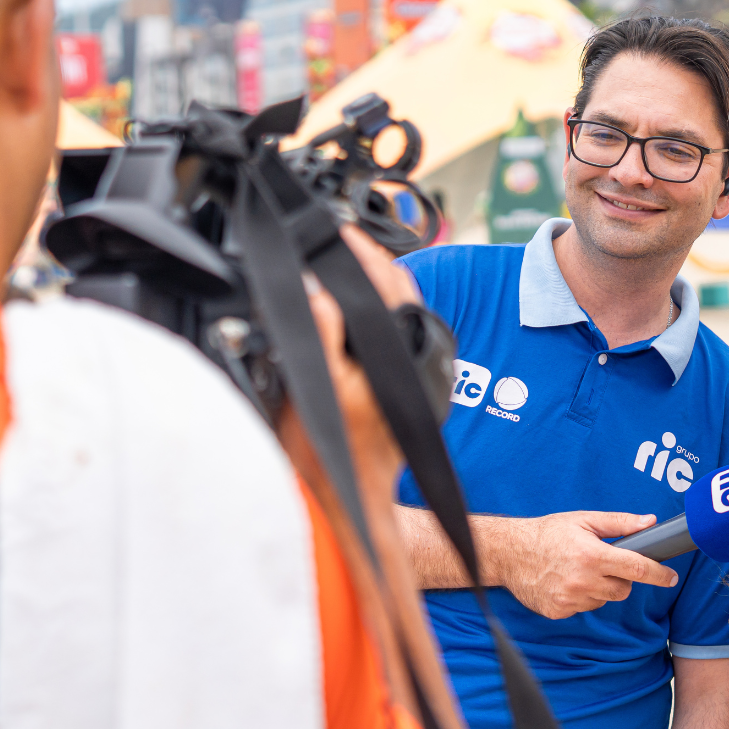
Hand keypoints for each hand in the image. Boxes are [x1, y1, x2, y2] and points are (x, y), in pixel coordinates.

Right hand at [291, 225, 421, 488]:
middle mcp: (411, 358)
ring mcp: (410, 372)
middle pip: (397, 293)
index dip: (363, 253)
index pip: (388, 284)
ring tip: (343, 265)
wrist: (355, 497)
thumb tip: (316, 287)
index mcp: (396, 352)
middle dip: (370, 263)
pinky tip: (351, 310)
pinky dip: (373, 313)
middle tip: (340, 240)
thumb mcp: (317, 388)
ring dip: (372, 286)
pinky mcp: (402, 384)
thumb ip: (321, 335)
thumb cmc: (336, 453)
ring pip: (396, 313)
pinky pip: (390, 334)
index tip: (341, 231)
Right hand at [495, 511, 680, 619]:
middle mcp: (583, 580)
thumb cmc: (547, 533)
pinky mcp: (559, 611)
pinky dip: (581, 597)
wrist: (509, 552)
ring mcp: (570, 599)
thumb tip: (650, 523)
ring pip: (603, 600)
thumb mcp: (584, 521)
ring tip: (578, 571)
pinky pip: (583, 608)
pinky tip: (566, 582)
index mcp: (593, 555)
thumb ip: (620, 523)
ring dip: (599, 588)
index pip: (638, 569)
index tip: (671, 578)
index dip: (660, 575)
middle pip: (623, 590)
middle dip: (620, 578)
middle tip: (603, 564)